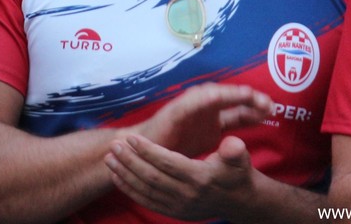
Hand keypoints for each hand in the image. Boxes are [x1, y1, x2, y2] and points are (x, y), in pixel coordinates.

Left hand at [105, 133, 254, 219]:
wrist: (240, 201)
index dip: (148, 150)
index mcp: (201, 178)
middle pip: (152, 177)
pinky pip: (147, 201)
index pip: (169, 163)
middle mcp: (188, 195)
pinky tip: (115, 176)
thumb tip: (233, 143)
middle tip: (114, 144)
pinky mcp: (174, 212)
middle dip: (130, 161)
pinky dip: (129, 189)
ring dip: (125, 174)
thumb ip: (235, 151)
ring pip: (146, 190)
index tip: (132, 137)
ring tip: (109, 157)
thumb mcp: (240, 160)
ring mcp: (179, 206)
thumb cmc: (236, 173)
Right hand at [133, 83, 270, 157]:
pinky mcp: (173, 114)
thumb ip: (232, 135)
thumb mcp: (211, 141)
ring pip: (211, 94)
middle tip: (267, 103)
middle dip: (247, 96)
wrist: (144, 155)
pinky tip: (218, 97)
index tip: (273, 110)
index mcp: (212, 115)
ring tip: (248, 94)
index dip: (255, 106)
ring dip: (229, 92)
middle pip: (228, 96)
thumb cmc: (176, 145)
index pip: (238, 106)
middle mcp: (202, 107)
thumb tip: (257, 127)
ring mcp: (187, 108)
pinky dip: (203, 98)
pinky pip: (190, 103)